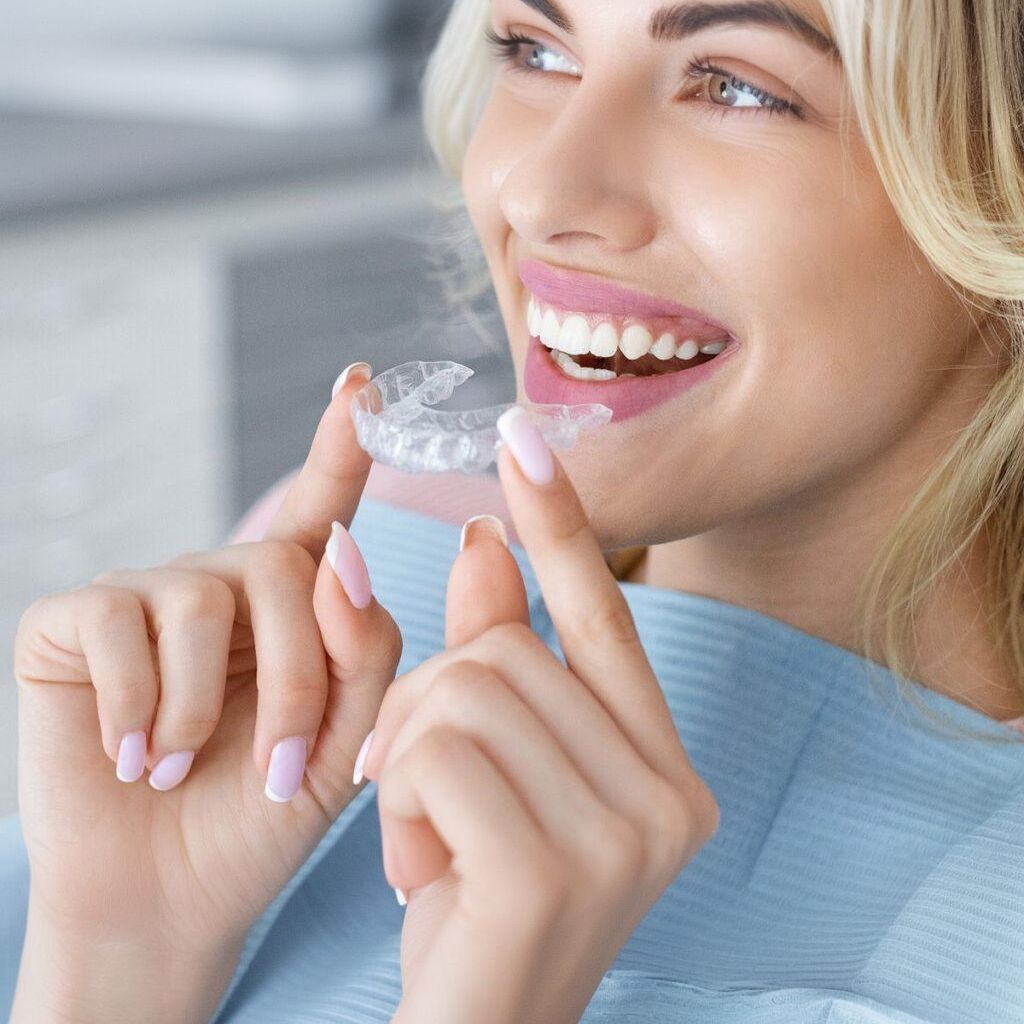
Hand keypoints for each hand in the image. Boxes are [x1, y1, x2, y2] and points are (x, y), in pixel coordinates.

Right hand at [12, 362, 401, 969]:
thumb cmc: (262, 817)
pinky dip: (136, 703)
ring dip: (208, 706)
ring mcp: (145, 595)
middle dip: (294, 678)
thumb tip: (340, 549)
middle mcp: (222, 583)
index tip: (362, 381)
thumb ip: (365, 647)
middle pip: (281, 570)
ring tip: (187, 768)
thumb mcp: (346, 741)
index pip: (323, 508)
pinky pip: (116, 623)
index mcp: (295, 605)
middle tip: (280, 768)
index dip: (342, 443)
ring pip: (202, 597)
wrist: (171, 899)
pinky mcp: (73, 620)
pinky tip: (131, 755)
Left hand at [362, 408, 720, 1023]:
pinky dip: (396, 803)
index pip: (608, 616)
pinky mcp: (553, 871)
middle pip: (507, 649)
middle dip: (427, 702)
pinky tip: (418, 872)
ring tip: (422, 839)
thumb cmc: (475, 905)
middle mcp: (670, 798)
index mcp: (666, 770)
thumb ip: (494, 658)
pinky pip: (436, 751)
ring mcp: (625, 837)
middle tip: (419, 791)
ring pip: (464, 688)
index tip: (521, 435)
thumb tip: (478, 539)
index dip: (561, 523)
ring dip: (406, 758)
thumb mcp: (485, 773)